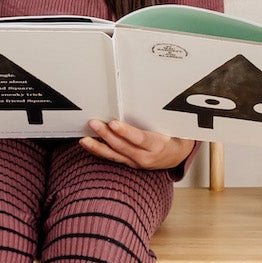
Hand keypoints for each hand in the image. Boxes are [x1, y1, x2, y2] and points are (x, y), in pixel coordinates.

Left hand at [80, 118, 195, 171]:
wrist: (177, 156)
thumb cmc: (173, 135)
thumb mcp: (171, 126)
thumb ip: (157, 116)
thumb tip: (142, 98)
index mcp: (157, 145)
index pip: (139, 139)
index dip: (125, 132)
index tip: (113, 123)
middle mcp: (146, 157)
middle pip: (123, 146)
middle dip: (106, 135)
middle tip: (93, 123)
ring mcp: (136, 163)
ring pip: (114, 155)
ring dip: (98, 147)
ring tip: (84, 140)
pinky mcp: (130, 164)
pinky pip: (113, 158)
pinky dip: (100, 151)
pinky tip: (89, 145)